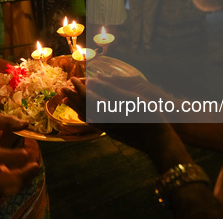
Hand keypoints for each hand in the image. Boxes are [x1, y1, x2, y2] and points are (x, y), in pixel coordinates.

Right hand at [0, 112, 39, 195]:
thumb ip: (8, 121)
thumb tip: (26, 124)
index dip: (11, 156)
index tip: (26, 153)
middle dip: (18, 177)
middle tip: (35, 165)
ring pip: (3, 188)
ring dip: (22, 182)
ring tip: (34, 168)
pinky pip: (7, 190)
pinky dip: (20, 184)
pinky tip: (29, 173)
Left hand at [62, 76, 180, 162]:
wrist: (160, 143)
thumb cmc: (151, 119)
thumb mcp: (134, 100)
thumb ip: (112, 90)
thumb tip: (95, 81)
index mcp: (109, 111)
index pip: (89, 97)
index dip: (80, 87)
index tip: (71, 79)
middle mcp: (105, 121)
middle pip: (83, 107)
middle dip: (73, 96)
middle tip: (62, 88)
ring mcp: (109, 129)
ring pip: (87, 116)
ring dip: (76, 106)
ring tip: (67, 100)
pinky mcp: (114, 133)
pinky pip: (94, 124)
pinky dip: (86, 116)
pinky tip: (83, 115)